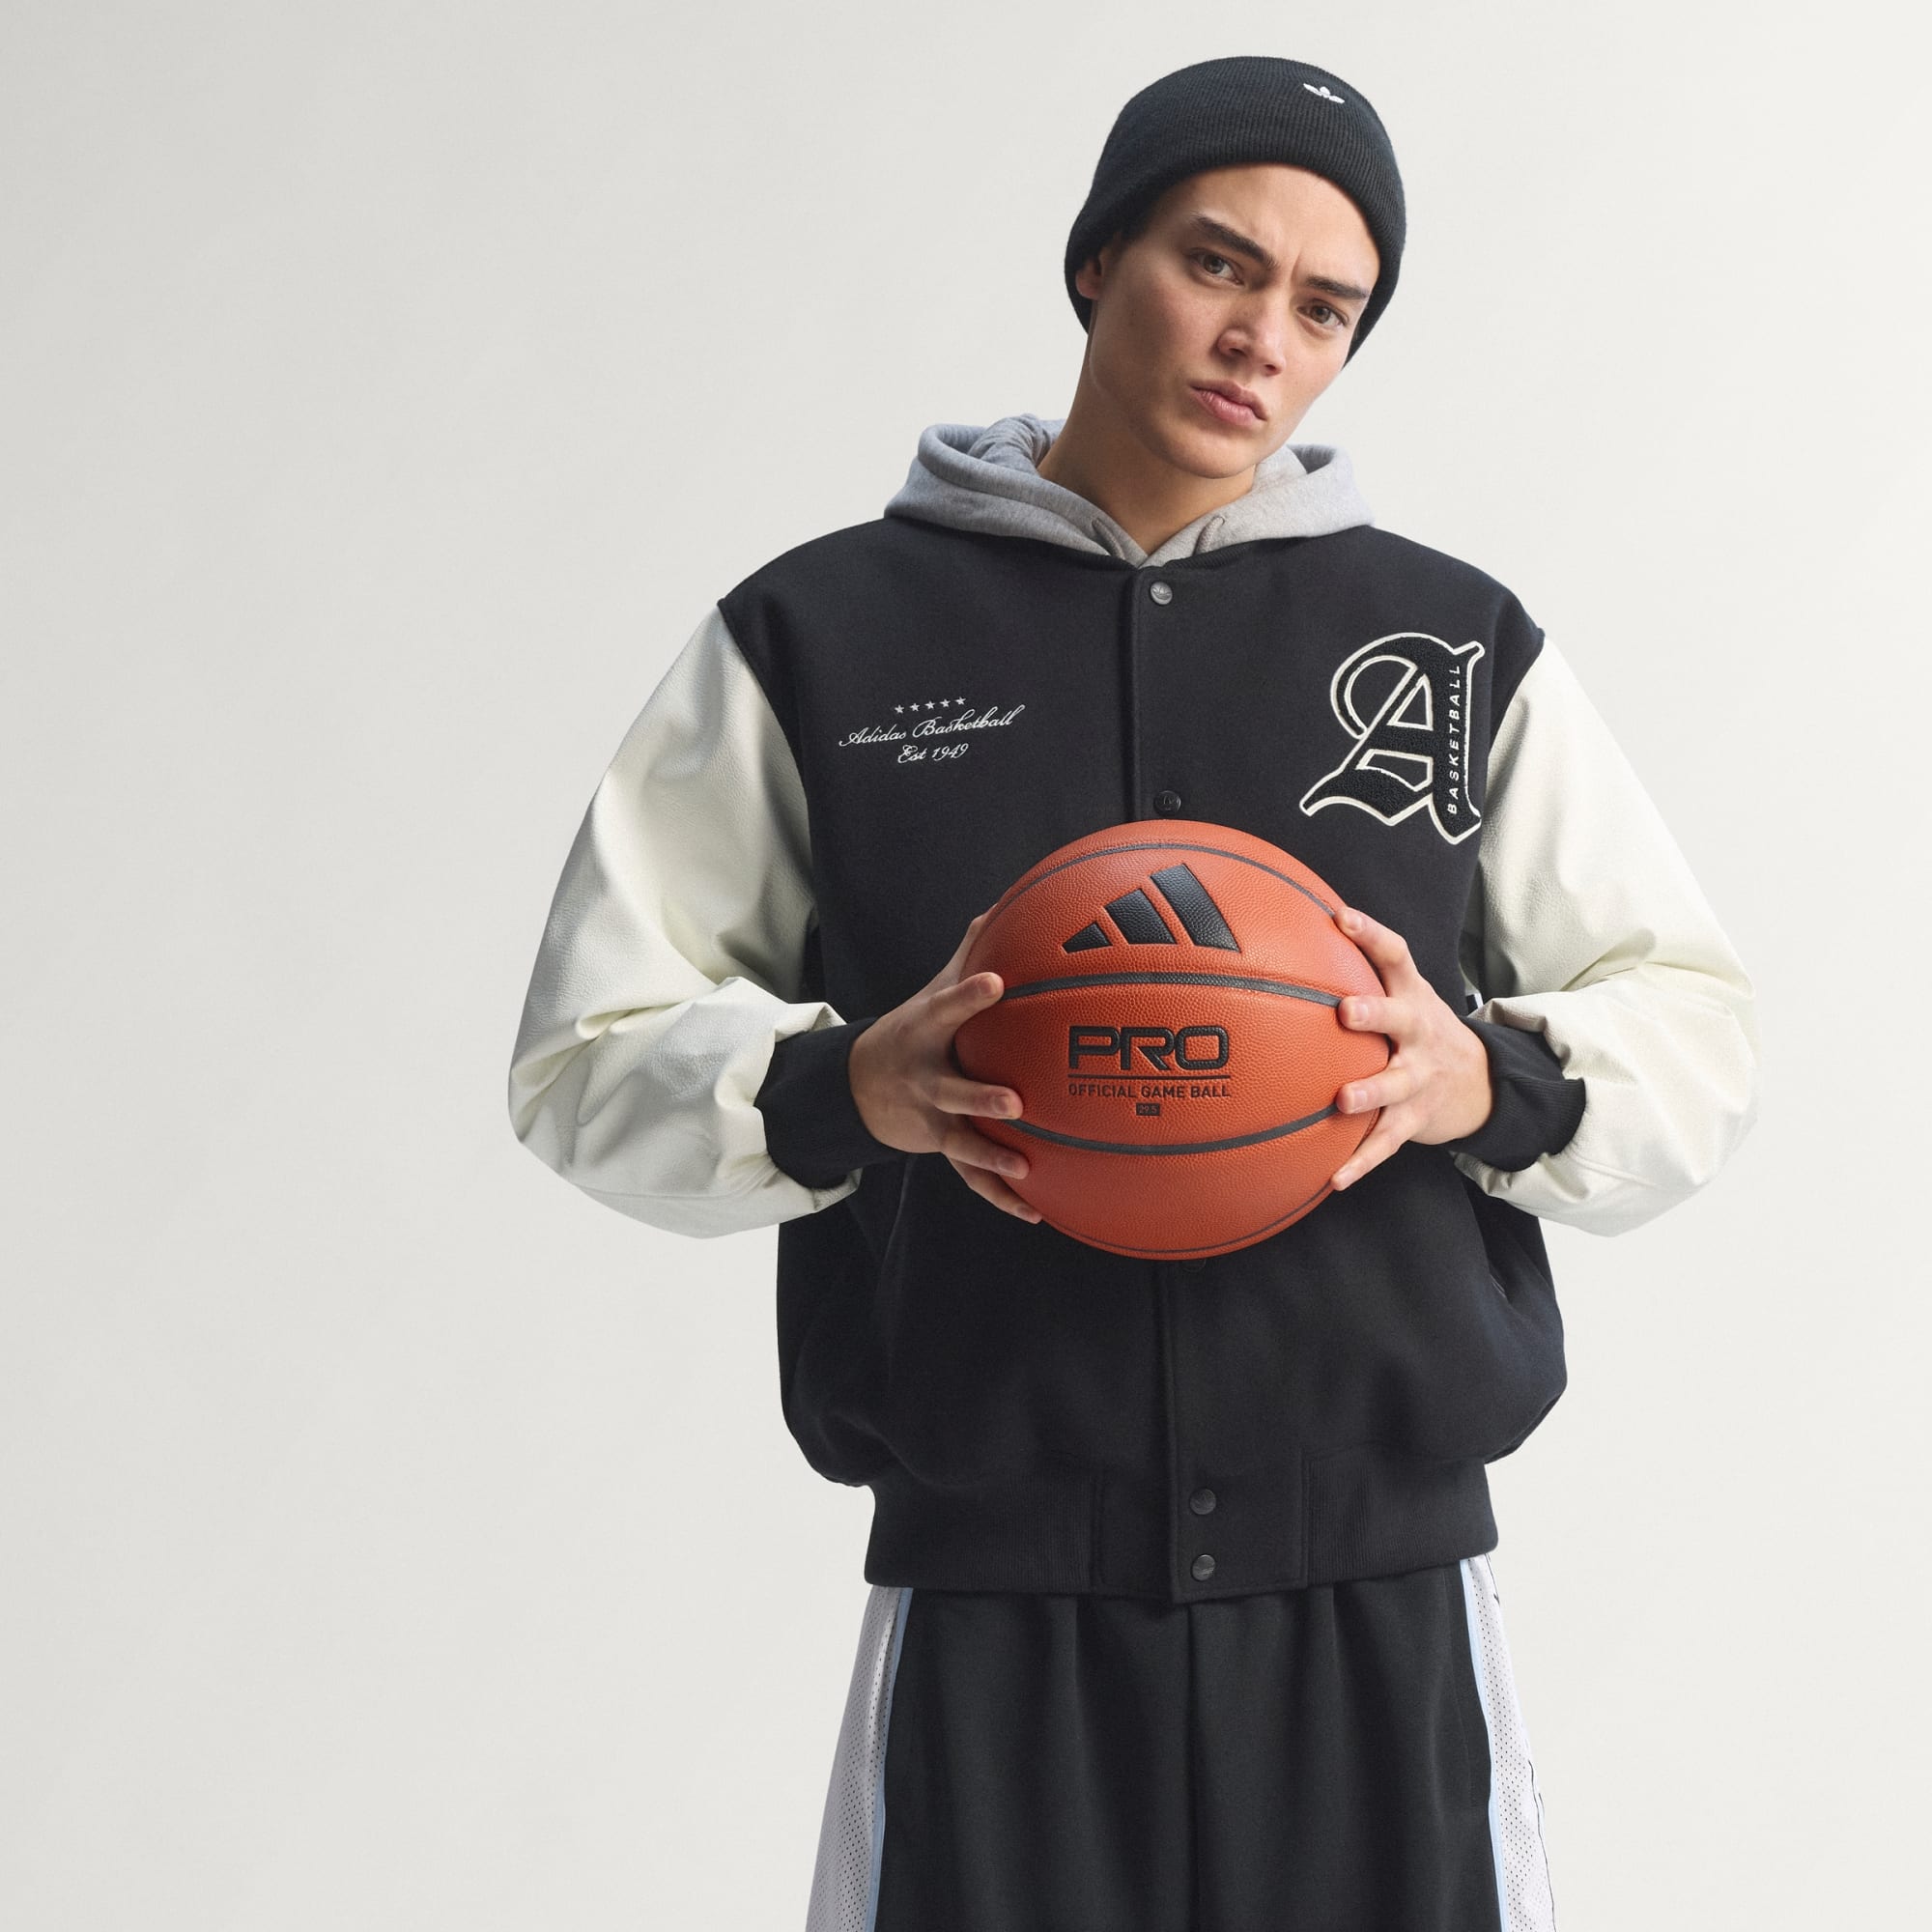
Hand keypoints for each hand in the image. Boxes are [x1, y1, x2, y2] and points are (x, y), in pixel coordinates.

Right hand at [847, 910, 1040, 1222]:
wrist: (859, 1086)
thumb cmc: (915, 1029)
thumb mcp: (930, 991)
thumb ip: (969, 952)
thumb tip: (1008, 902)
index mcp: (926, 1032)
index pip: (947, 1009)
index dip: (969, 996)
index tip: (998, 982)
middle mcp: (925, 1078)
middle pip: (951, 1089)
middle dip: (980, 1097)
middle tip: (1015, 1101)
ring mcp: (931, 1117)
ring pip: (960, 1140)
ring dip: (990, 1156)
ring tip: (1024, 1167)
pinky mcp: (940, 1145)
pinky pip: (970, 1177)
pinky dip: (1000, 1195)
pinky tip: (1035, 1210)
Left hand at [1329, 903, 1493, 1189]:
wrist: (1482, 1082)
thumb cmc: (1418, 1030)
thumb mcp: (1402, 994)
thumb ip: (1357, 969)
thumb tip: (1289, 935)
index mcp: (1411, 996)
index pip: (1395, 956)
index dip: (1371, 935)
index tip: (1341, 917)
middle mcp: (1419, 1033)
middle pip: (1401, 1019)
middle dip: (1375, 1014)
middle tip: (1346, 1011)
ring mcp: (1422, 1077)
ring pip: (1397, 1084)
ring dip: (1370, 1092)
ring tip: (1342, 1100)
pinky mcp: (1418, 1117)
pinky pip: (1387, 1141)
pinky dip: (1362, 1160)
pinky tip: (1334, 1178)